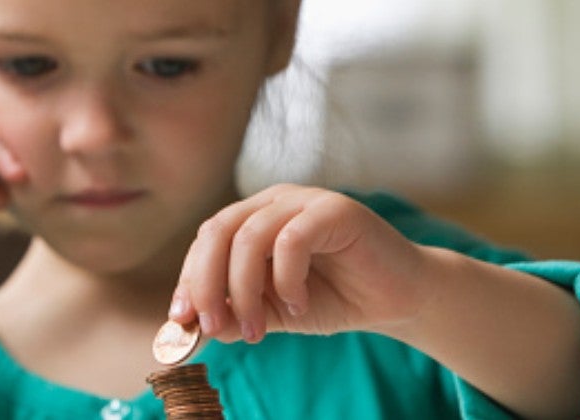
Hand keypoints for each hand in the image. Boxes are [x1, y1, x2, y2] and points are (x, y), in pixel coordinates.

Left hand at [168, 184, 429, 342]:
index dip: (189, 279)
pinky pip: (292, 240)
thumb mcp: (273, 312)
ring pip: (249, 237)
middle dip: (206, 283)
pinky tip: (297, 306)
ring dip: (244, 290)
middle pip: (218, 231)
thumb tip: (193, 327)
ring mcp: (304, 200)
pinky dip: (285, 280)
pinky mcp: (336, 209)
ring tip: (257, 329)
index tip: (181, 320)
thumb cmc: (334, 299)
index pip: (206, 240)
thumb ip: (236, 313)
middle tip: (211, 326)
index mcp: (253, 218)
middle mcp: (273, 201)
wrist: (398, 298)